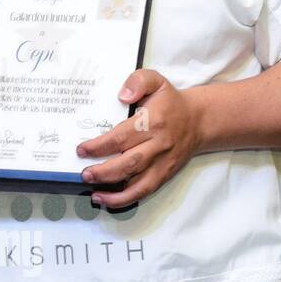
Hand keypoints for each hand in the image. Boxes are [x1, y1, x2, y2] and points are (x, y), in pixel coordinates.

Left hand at [77, 69, 203, 207]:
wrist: (199, 120)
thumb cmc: (170, 101)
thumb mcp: (156, 80)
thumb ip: (138, 81)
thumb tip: (123, 95)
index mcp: (153, 122)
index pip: (122, 137)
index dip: (100, 146)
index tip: (81, 150)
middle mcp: (159, 145)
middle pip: (130, 163)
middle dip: (104, 172)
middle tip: (84, 174)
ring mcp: (163, 163)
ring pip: (139, 183)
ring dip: (115, 193)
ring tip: (94, 195)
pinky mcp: (166, 174)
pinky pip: (146, 191)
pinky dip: (127, 199)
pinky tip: (109, 200)